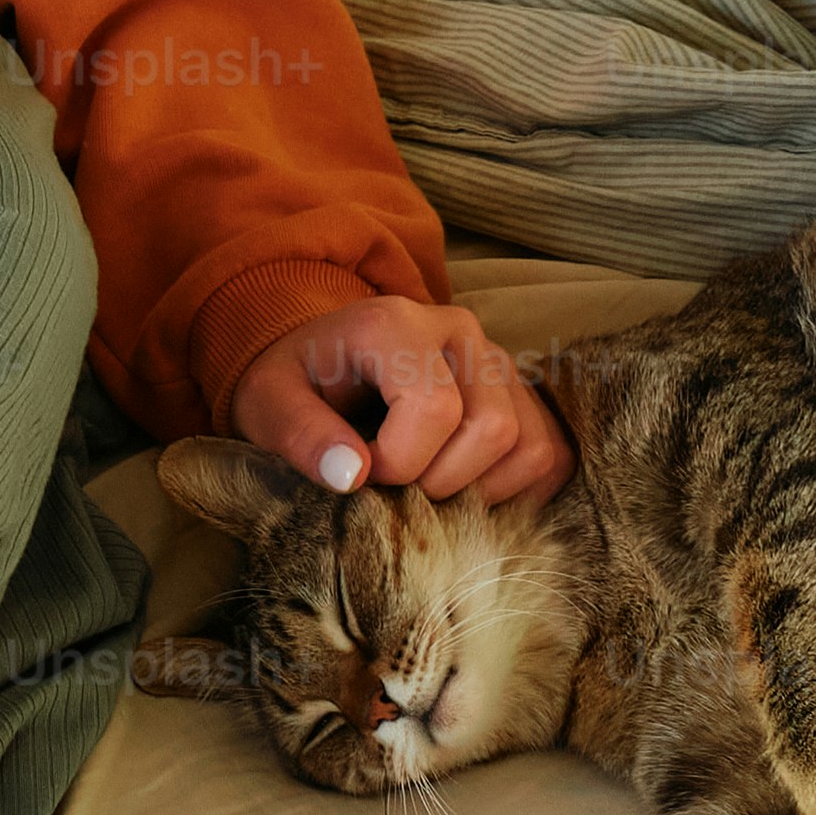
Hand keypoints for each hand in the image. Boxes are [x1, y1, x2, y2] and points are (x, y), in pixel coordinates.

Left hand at [227, 292, 571, 508]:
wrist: (319, 364)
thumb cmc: (295, 385)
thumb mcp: (267, 404)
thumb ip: (299, 434)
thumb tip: (352, 476)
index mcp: (397, 323)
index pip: (435, 409)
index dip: (398, 464)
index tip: (360, 474)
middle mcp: (460, 332)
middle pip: (492, 429)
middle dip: (440, 482)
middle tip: (394, 485)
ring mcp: (499, 361)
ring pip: (529, 447)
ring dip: (478, 490)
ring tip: (424, 483)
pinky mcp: (523, 394)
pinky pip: (548, 456)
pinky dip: (511, 491)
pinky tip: (461, 487)